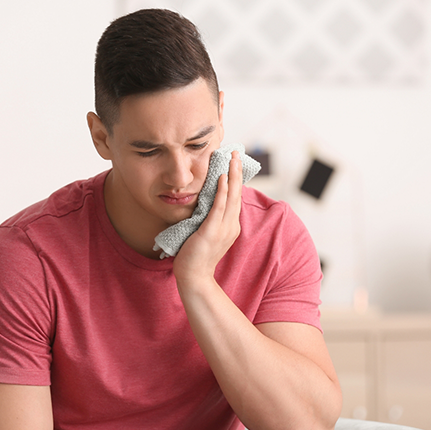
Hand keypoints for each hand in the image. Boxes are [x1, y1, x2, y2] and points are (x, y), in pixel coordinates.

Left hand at [173, 151, 242, 284]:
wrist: (194, 277)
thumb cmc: (195, 256)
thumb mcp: (204, 233)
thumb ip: (207, 219)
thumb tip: (202, 205)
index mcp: (230, 226)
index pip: (234, 198)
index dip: (235, 180)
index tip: (233, 163)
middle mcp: (231, 225)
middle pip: (237, 193)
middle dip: (237, 171)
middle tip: (236, 152)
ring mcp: (223, 229)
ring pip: (231, 197)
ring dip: (232, 175)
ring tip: (232, 158)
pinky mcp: (212, 231)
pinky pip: (219, 207)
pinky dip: (222, 191)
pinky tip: (222, 178)